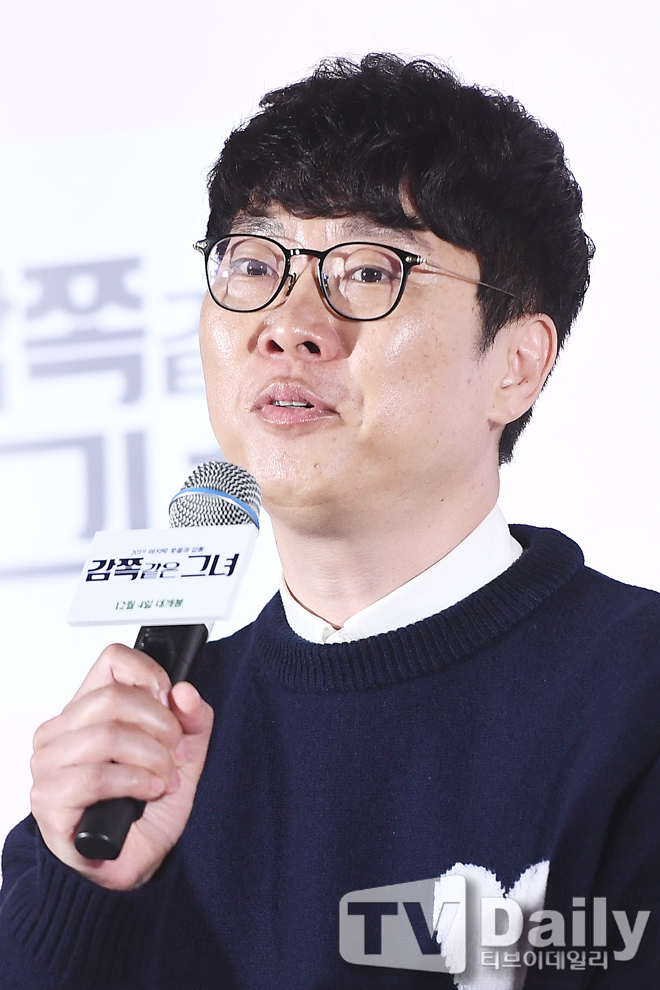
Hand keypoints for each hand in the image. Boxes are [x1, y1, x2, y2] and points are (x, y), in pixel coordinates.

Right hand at [30, 643, 213, 890]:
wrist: (129, 864)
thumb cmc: (147, 809)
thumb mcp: (184, 757)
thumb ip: (193, 720)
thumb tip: (184, 692)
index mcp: (90, 709)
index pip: (112, 660)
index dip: (150, 675)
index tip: (170, 702)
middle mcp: (63, 730)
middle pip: (115, 698)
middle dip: (160, 726)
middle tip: (175, 753)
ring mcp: (49, 763)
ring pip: (108, 735)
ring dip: (151, 759)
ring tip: (163, 778)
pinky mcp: (49, 798)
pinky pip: (96, 776)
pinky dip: (134, 782)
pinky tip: (148, 792)